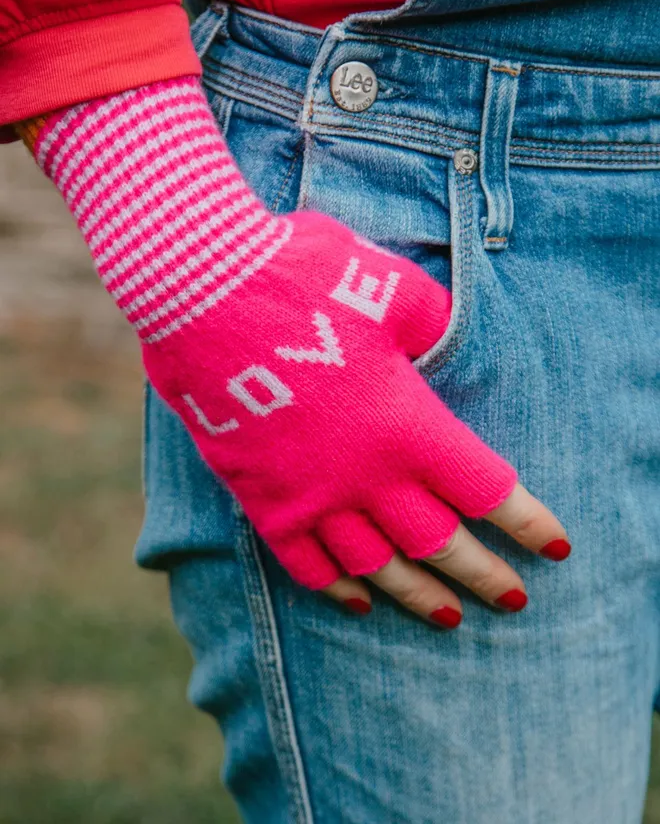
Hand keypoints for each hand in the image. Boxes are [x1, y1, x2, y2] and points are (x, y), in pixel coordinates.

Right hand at [27, 75, 568, 622]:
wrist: (205, 293)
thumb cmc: (304, 279)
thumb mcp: (390, 289)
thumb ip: (433, 324)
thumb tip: (446, 339)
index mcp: (410, 424)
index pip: (488, 489)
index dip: (527, 522)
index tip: (554, 548)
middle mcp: (368, 474)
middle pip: (441, 542)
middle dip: (483, 575)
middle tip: (512, 602)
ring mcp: (314, 494)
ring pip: (378, 566)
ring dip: (418, 596)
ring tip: (447, 618)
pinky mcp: (264, 499)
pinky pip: (306, 563)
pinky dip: (335, 587)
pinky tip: (356, 600)